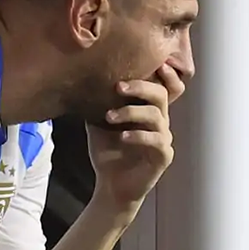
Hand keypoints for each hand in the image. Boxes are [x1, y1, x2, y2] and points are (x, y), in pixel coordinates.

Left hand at [86, 64, 182, 212]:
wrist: (111, 186)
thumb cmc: (108, 153)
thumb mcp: (99, 124)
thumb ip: (98, 103)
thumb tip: (83, 80)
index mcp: (148, 111)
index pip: (164, 87)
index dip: (165, 75)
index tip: (155, 63)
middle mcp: (160, 122)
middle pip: (161, 95)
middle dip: (140, 87)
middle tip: (118, 86)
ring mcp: (163, 139)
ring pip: (156, 116)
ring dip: (132, 112)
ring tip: (110, 116)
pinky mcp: (162, 156)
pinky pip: (156, 141)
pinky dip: (138, 136)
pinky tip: (123, 137)